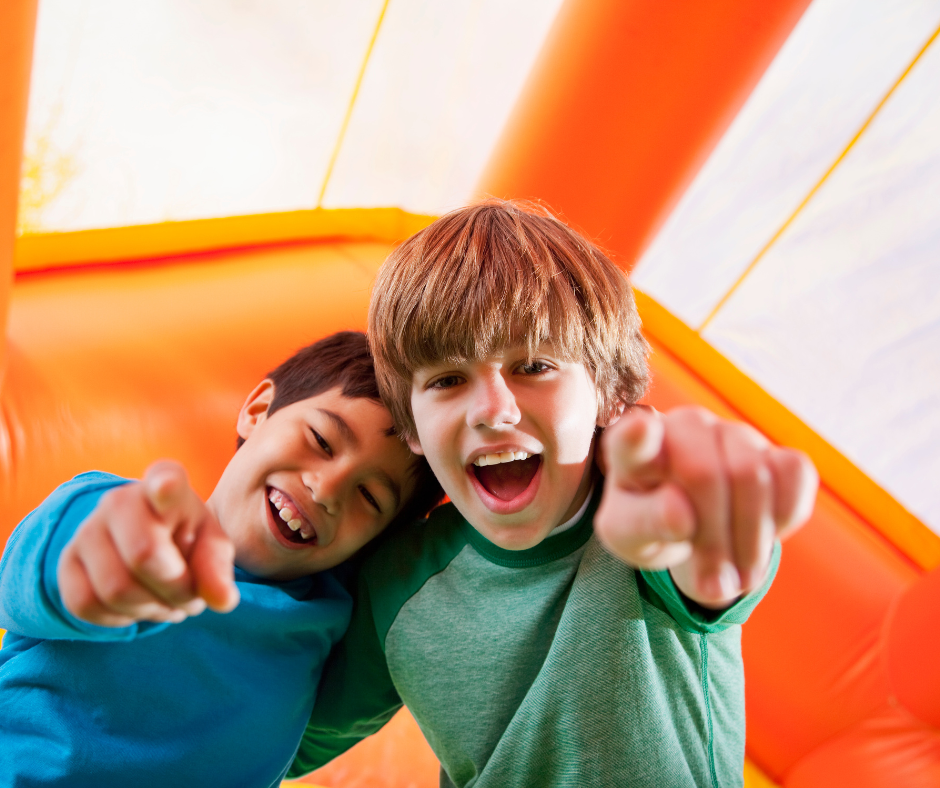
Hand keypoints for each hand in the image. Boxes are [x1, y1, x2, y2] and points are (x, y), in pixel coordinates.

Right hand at [57, 460, 239, 626]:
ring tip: (168, 604)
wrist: (148, 543)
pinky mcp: (66, 561)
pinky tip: (137, 608)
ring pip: (114, 589)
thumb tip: (223, 601)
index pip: (164, 479)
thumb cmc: (186, 540)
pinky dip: (119, 619)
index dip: (164, 485)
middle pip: (143, 555)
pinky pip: (85, 604)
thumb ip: (217, 568)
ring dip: (150, 610)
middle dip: (176, 591)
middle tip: (191, 599)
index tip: (167, 486)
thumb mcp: (211, 547)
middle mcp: (119, 500)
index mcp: (166, 485)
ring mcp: (87, 529)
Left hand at [594, 406, 816, 607]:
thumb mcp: (631, 537)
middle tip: (712, 587)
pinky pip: (794, 477)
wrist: (690, 525)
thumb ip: (644, 524)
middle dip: (714, 541)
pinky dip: (782, 520)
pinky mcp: (775, 449)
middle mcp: (684, 427)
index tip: (641, 430)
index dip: (637, 434)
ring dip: (751, 541)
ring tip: (737, 578)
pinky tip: (759, 540)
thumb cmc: (651, 524)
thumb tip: (680, 515)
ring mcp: (732, 433)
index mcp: (631, 448)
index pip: (631, 436)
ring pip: (753, 475)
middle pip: (705, 475)